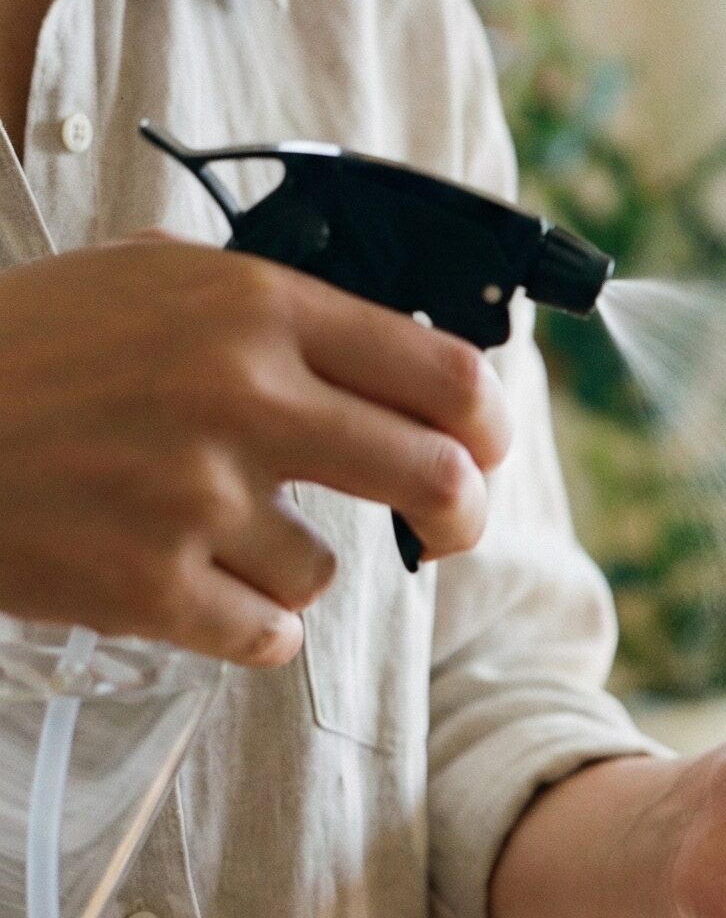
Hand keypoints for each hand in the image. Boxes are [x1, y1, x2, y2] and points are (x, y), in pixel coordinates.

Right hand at [0, 237, 512, 663]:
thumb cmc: (27, 352)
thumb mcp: (152, 282)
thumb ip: (276, 313)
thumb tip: (409, 365)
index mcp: (253, 305)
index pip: (444, 371)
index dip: (487, 423)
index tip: (484, 448)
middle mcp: (241, 394)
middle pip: (440, 477)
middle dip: (462, 515)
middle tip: (448, 527)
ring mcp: (196, 495)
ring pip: (330, 570)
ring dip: (289, 566)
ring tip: (201, 530)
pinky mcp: (151, 586)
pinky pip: (268, 634)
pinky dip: (243, 625)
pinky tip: (184, 586)